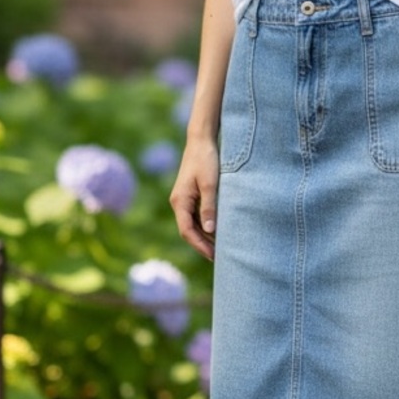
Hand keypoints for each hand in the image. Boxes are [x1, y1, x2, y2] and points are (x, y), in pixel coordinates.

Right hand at [169, 136, 219, 260]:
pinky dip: (205, 226)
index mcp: (180, 201)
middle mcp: (178, 202)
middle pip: (188, 231)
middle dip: (202, 245)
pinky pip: (195, 216)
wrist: (201, 140)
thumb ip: (209, 207)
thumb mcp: (210, 184)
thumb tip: (210, 231)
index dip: (199, 246)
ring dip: (204, 237)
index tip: (213, 256)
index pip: (187, 231)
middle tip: (220, 257)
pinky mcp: (190, 195)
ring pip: (192, 224)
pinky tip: (217, 231)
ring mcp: (183, 199)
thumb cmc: (206, 159)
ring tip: (220, 248)